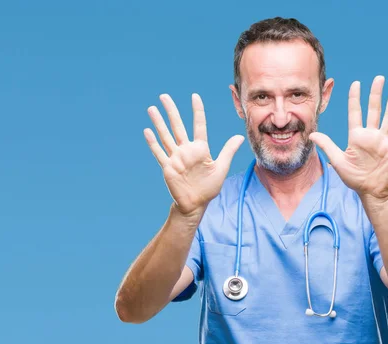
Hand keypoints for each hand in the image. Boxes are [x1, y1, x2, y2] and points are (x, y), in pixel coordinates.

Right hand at [144, 93, 244, 215]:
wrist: (195, 204)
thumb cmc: (209, 188)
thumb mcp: (221, 168)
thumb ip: (228, 151)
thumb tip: (239, 136)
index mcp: (200, 149)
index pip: (199, 125)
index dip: (197, 111)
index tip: (195, 96)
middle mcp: (186, 150)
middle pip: (177, 126)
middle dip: (171, 111)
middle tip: (164, 96)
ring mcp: (176, 158)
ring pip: (165, 136)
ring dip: (158, 122)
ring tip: (152, 109)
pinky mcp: (168, 167)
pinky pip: (159, 153)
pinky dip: (153, 142)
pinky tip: (147, 131)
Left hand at [309, 76, 387, 200]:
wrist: (370, 190)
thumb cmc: (354, 177)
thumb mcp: (338, 160)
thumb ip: (327, 146)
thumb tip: (311, 135)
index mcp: (356, 136)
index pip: (355, 113)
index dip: (355, 98)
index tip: (356, 83)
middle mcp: (370, 135)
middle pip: (374, 110)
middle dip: (376, 94)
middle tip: (379, 78)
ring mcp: (383, 140)